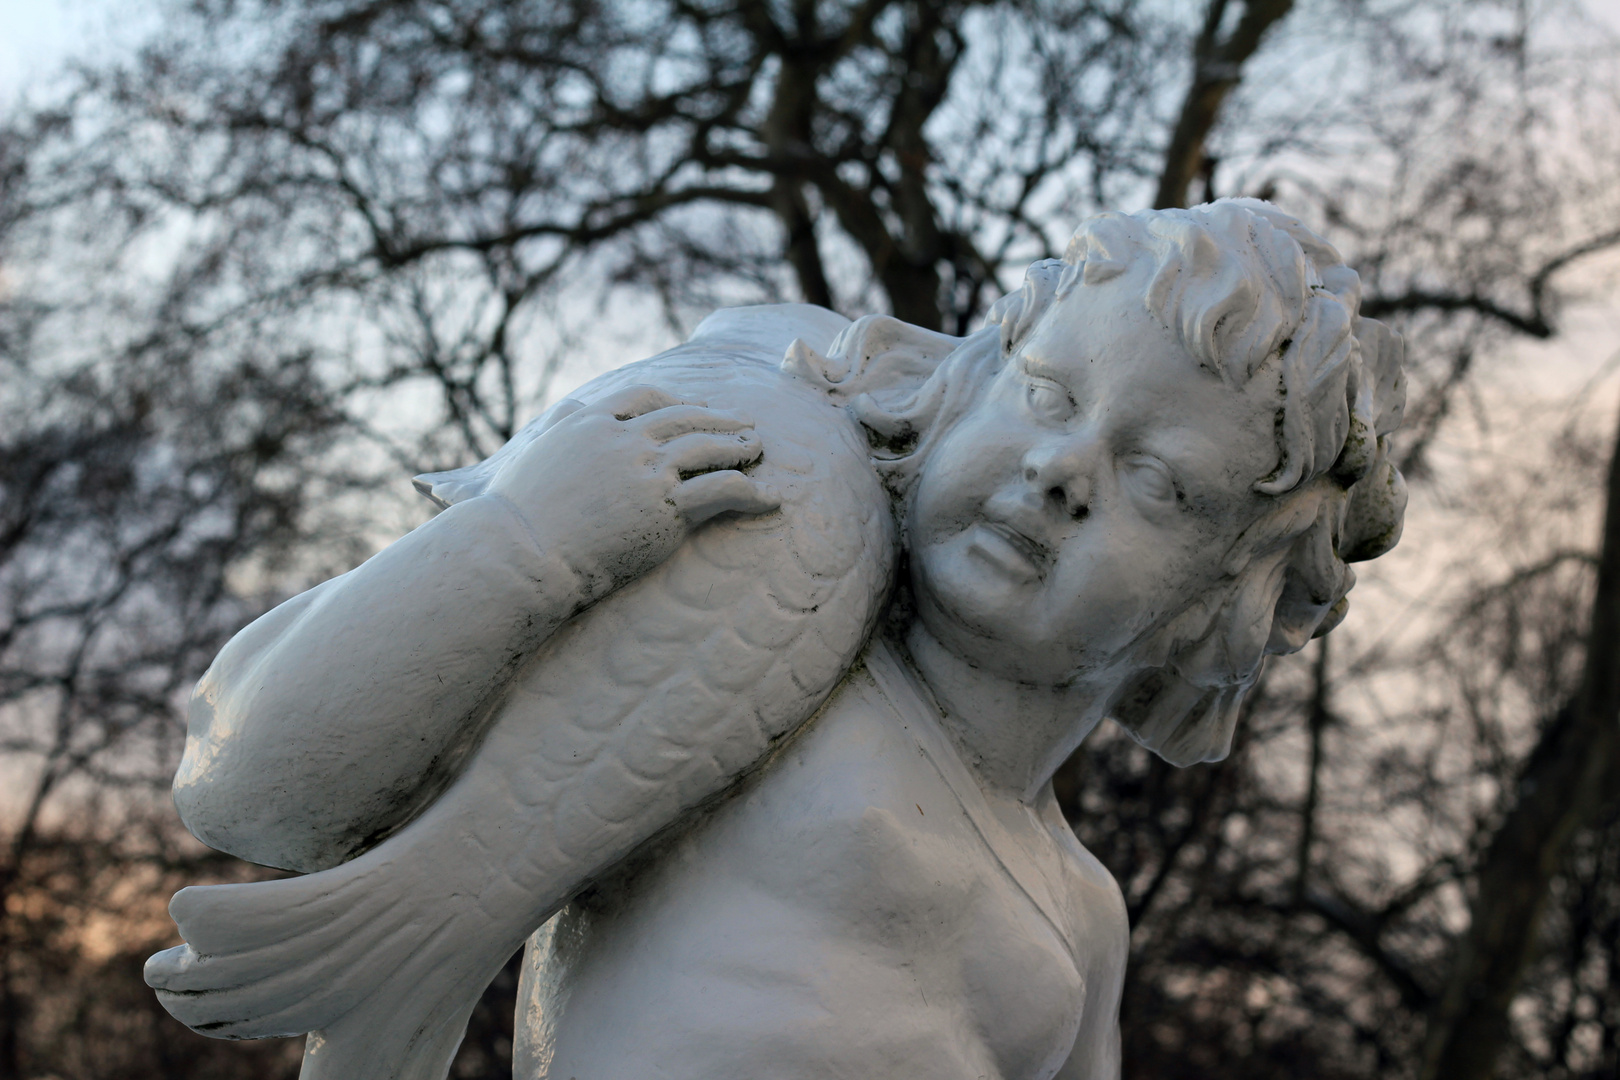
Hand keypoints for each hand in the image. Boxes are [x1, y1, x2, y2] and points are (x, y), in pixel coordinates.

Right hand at [486, 384, 779, 595]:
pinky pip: (721, 489)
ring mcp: (646, 471)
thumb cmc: (517, 517)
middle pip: (684, 417)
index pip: (644, 397)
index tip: (697, 408)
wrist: (522, 553)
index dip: (676, 401)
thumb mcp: (531, 455)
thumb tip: (572, 410)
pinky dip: (750, 491)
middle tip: (744, 425)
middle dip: (718, 419)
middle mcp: (623, 439)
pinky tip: (768, 499)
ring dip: (738, 446)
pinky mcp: (665, 506)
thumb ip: (557, 429)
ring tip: (759, 449)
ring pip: (707, 446)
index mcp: (590, 422)